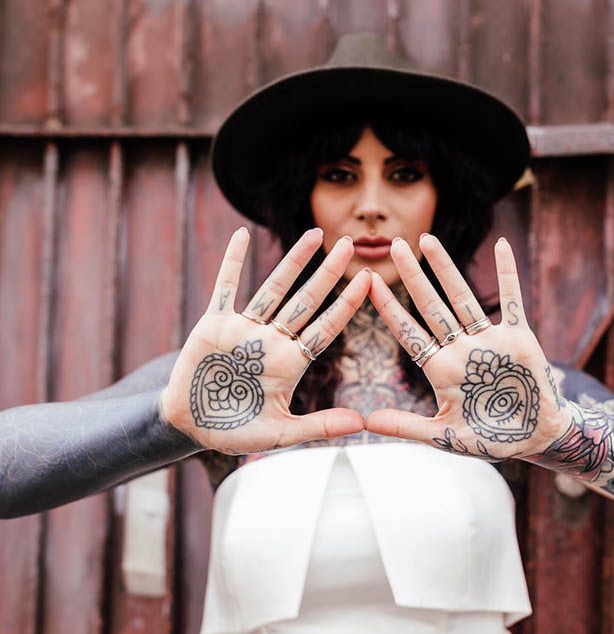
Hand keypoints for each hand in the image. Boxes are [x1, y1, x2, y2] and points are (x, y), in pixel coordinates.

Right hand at [161, 227, 370, 454]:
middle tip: (350, 243)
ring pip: (274, 288)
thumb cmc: (236, 432)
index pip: (326, 327)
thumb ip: (319, 426)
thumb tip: (361, 424)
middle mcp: (272, 340)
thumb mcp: (281, 434)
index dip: (347, 304)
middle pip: (307, 300)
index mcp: (291, 363)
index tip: (369, 279)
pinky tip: (242, 234)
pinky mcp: (214, 324)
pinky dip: (232, 262)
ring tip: (316, 234)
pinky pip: (225, 287)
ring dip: (294, 261)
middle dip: (329, 272)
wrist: (190, 428)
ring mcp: (244, 329)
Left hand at [365, 234, 564, 460]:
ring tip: (428, 239)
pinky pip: (513, 299)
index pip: (408, 332)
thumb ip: (407, 426)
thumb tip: (367, 422)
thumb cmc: (490, 439)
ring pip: (463, 297)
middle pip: (430, 305)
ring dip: (446, 268)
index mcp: (440, 369)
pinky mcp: (519, 337)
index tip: (366, 282)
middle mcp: (460, 348)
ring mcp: (489, 339)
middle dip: (412, 276)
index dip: (388, 308)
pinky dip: (508, 273)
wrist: (536, 439)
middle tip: (395, 244)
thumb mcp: (445, 435)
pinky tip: (500, 244)